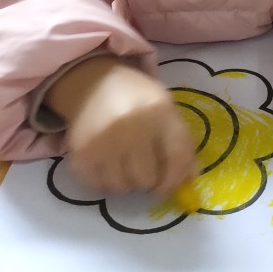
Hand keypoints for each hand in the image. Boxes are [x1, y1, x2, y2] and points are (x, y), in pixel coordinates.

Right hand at [45, 55, 197, 199]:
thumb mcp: (165, 109)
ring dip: (126, 182)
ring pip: (123, 187)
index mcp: (159, 110)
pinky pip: (98, 187)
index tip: (168, 187)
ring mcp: (104, 140)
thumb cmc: (135, 98)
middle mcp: (132, 126)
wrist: (93, 84)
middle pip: (148, 179)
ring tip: (124, 162)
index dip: (176, 179)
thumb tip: (191, 179)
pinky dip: (104, 182)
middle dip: (149, 179)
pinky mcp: (81, 153)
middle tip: (143, 167)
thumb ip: (181, 142)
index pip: (177, 157)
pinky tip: (106, 163)